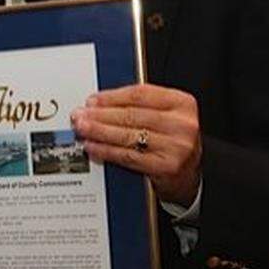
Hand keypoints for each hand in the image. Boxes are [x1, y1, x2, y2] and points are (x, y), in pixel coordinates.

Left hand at [70, 84, 200, 205]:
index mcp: (182, 103)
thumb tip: (97, 104)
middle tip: (79, 115)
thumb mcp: (165, 116)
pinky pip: (128, 156)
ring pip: (128, 135)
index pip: (140, 94)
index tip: (92, 100)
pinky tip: (93, 147)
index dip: (111, 96)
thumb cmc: (172, 140)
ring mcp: (176, 147)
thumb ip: (138, 106)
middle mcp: (182, 124)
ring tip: (82, 128)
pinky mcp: (165, 167)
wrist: (189, 173)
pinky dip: (106, 151)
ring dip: (99, 132)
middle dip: (100, 115)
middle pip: (131, 115)